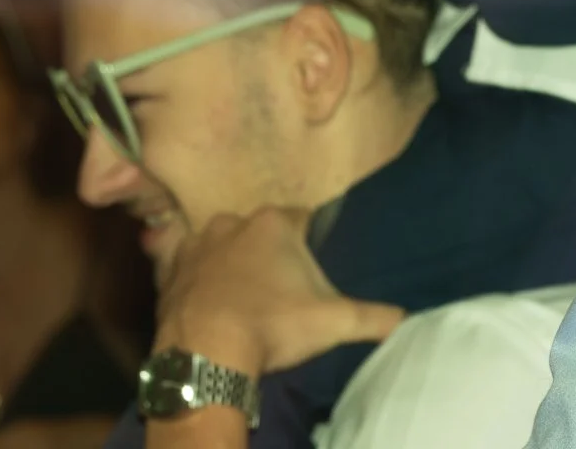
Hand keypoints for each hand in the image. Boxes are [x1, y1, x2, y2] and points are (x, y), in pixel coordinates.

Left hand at [155, 208, 402, 376]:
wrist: (206, 355)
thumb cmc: (274, 326)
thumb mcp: (334, 323)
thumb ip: (375, 317)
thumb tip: (408, 319)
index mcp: (275, 224)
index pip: (303, 219)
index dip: (309, 244)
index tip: (310, 272)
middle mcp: (233, 222)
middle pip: (260, 230)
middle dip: (269, 251)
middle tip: (279, 288)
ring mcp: (196, 244)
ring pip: (221, 241)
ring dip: (230, 258)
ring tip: (241, 292)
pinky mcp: (167, 269)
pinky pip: (179, 259)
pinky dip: (189, 269)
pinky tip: (198, 287)